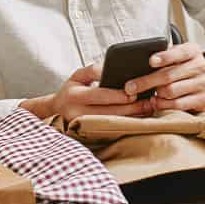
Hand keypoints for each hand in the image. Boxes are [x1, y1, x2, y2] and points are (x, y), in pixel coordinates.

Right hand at [31, 63, 152, 122]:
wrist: (56, 111)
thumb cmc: (71, 90)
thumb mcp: (77, 75)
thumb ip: (93, 70)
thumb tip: (109, 69)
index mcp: (75, 96)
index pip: (100, 96)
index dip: (118, 96)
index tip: (134, 93)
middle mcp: (78, 114)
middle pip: (109, 112)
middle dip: (130, 108)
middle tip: (148, 102)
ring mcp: (83, 127)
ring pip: (112, 123)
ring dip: (131, 117)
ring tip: (147, 108)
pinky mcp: (90, 135)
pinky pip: (110, 130)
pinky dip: (125, 123)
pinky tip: (137, 117)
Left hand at [124, 43, 204, 112]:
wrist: (203, 79)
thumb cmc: (181, 65)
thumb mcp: (176, 55)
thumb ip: (163, 56)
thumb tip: (137, 63)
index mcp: (193, 51)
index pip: (179, 52)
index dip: (164, 57)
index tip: (150, 61)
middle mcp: (200, 66)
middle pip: (169, 75)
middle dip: (146, 82)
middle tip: (130, 87)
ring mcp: (203, 84)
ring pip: (171, 91)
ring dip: (155, 94)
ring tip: (145, 95)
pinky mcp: (202, 100)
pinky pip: (177, 105)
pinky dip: (163, 105)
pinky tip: (155, 102)